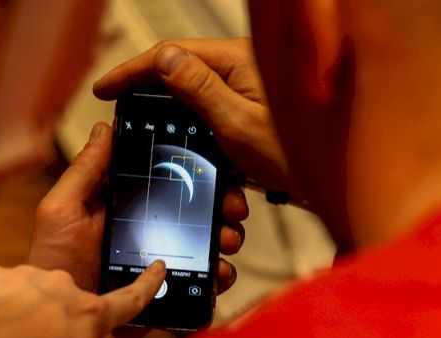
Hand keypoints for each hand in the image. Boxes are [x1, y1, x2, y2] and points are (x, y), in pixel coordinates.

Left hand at [0, 260, 165, 337]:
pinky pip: (5, 286)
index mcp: (89, 314)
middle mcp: (63, 285)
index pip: (129, 299)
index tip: (158, 267)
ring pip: (37, 291)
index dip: (148, 285)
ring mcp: (26, 275)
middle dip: (65, 318)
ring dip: (32, 309)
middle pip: (74, 301)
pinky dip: (1, 302)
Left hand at [27, 122, 247, 337]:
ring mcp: (157, 264)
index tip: (219, 173)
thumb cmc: (53, 260)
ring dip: (223, 241)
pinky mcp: (163, 294)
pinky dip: (217, 278)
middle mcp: (146, 232)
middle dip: (220, 209)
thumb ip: (85, 170)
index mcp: (125, 207)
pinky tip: (221, 274)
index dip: (196, 177)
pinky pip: (198, 283)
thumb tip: (106, 128)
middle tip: (233, 211)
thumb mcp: (63, 208)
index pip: (168, 185)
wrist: (55, 320)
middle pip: (194, 214)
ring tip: (226, 243)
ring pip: (204, 246)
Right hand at [94, 38, 302, 200]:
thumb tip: (165, 59)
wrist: (333, 180)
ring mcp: (248, 85)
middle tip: (118, 100)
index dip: (134, 70)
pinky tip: (177, 129)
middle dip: (147, 83)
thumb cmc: (295, 154)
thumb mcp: (238, 123)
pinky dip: (189, 115)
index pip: (173, 54)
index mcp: (240, 61)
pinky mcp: (250, 105)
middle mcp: (244, 66)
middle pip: (181, 66)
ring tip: (141, 115)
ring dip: (168, 101)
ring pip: (194, 86)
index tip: (106, 86)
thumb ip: (200, 88)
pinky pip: (210, 102)